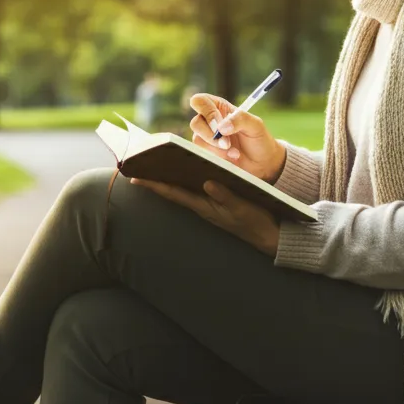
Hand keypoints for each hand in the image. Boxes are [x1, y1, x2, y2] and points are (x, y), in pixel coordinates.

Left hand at [129, 177, 280, 257]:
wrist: (269, 236)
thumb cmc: (255, 222)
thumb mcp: (242, 207)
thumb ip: (225, 196)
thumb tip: (207, 182)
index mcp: (204, 206)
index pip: (174, 193)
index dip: (154, 185)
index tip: (134, 178)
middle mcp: (202, 206)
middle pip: (173, 190)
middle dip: (155, 180)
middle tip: (138, 167)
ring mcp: (209, 206)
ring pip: (182, 190)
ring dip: (168, 179)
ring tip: (153, 166)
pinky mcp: (217, 204)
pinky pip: (195, 190)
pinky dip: (185, 180)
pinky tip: (183, 172)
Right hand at [188, 93, 286, 183]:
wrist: (262, 162)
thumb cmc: (259, 139)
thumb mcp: (255, 125)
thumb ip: (239, 119)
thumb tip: (221, 128)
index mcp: (219, 107)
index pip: (200, 101)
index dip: (206, 112)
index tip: (219, 125)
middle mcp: (210, 120)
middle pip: (195, 123)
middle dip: (211, 136)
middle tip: (227, 143)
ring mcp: (207, 137)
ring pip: (198, 140)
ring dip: (217, 148)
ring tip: (234, 151)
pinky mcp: (208, 152)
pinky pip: (203, 153)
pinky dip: (218, 156)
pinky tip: (231, 156)